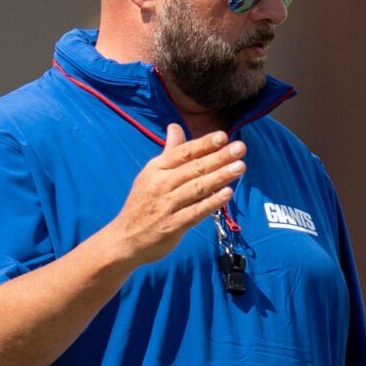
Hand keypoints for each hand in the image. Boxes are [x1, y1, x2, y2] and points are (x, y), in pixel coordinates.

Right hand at [109, 124, 245, 265]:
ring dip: (220, 176)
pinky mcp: (172, 226)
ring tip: (240, 167)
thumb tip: (175, 126)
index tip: (223, 136)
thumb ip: (169, 152)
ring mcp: (166, 205)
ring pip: (197, 188)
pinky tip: (228, 194)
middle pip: (194, 168)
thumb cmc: (144, 203)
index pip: (183, 152)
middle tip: (240, 148)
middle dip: (219, 157)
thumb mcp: (151, 174)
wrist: (125, 239)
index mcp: (156, 169)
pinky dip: (212, 202)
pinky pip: (195, 212)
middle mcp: (161, 184)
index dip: (204, 144)